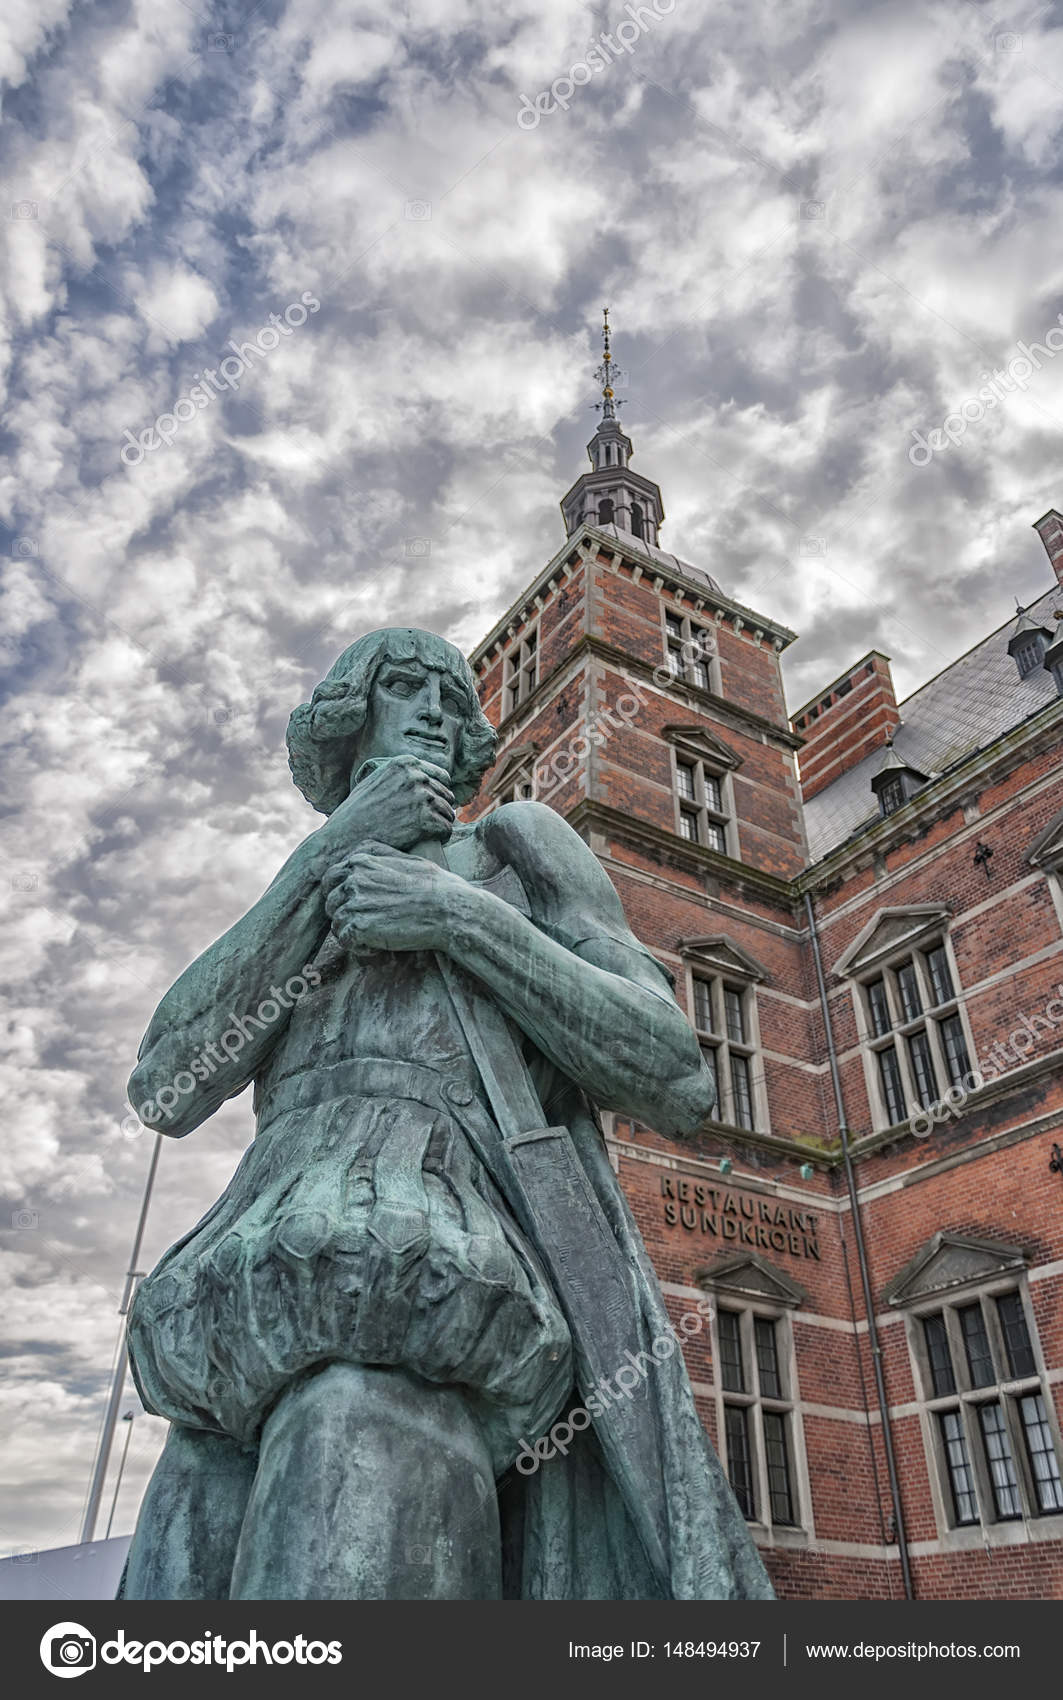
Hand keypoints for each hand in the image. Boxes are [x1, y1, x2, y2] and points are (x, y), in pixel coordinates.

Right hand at [320, 756, 455, 855]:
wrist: (346, 836)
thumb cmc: (357, 811)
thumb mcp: (375, 780)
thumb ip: (398, 774)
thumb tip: (420, 774)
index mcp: (406, 763)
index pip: (442, 777)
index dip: (438, 794)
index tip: (432, 807)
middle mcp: (416, 776)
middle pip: (447, 795)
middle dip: (441, 810)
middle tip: (430, 825)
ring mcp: (422, 797)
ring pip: (448, 813)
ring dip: (442, 824)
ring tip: (430, 835)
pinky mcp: (425, 820)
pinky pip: (446, 829)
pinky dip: (442, 837)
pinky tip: (432, 842)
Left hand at [322, 842, 467, 953]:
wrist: (450, 909)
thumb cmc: (436, 886)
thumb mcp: (406, 859)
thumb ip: (379, 856)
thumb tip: (362, 855)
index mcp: (362, 861)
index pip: (331, 878)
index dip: (340, 894)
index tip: (356, 906)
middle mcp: (353, 879)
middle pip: (331, 902)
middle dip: (345, 914)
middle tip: (368, 924)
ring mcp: (354, 902)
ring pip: (336, 923)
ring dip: (353, 932)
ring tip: (377, 936)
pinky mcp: (358, 926)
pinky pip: (345, 940)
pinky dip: (359, 947)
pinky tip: (378, 946)